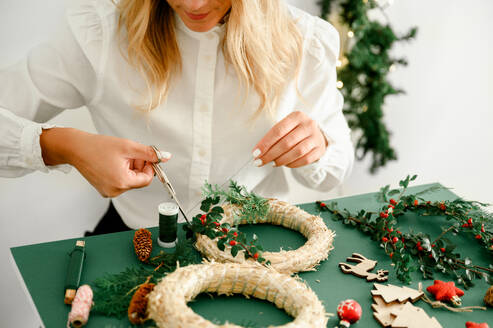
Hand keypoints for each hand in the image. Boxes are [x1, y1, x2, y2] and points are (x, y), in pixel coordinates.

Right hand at [40, 128, 169, 197]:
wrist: (75, 148)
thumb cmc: (98, 146)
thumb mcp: (129, 147)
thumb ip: (149, 153)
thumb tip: (166, 157)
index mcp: (122, 182)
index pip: (147, 179)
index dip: (150, 166)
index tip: (145, 156)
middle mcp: (115, 191)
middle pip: (139, 180)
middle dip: (139, 166)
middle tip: (131, 153)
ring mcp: (108, 192)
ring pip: (130, 180)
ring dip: (131, 168)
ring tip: (120, 156)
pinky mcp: (104, 189)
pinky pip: (120, 182)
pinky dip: (122, 171)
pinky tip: (113, 161)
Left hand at [252, 111, 327, 167]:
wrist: (315, 134)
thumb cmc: (295, 131)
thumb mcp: (286, 127)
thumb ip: (273, 137)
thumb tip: (258, 152)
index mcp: (296, 116)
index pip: (278, 130)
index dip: (265, 143)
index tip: (255, 153)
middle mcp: (308, 125)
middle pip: (286, 143)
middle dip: (270, 155)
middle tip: (259, 162)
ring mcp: (316, 137)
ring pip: (297, 152)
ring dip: (281, 160)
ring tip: (272, 163)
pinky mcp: (320, 149)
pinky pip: (305, 160)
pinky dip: (293, 164)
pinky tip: (285, 164)